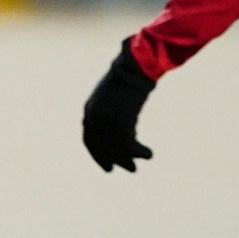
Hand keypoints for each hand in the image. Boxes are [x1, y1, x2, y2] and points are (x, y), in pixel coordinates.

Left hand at [82, 46, 157, 173]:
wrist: (134, 67)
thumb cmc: (128, 77)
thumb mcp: (113, 96)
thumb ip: (112, 113)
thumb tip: (123, 132)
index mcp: (89, 111)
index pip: (89, 140)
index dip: (98, 156)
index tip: (109, 167)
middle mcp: (94, 118)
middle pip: (103, 148)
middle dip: (116, 160)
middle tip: (131, 169)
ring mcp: (106, 122)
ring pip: (116, 149)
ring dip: (129, 159)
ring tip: (142, 162)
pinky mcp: (121, 124)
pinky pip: (129, 146)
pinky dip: (139, 152)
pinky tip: (149, 153)